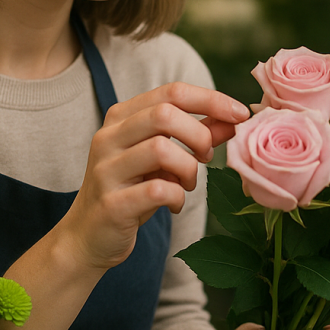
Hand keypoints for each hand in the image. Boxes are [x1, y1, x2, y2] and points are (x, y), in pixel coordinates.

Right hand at [62, 82, 249, 270]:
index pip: (171, 92)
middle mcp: (108, 137)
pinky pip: (158, 190)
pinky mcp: (111, 203)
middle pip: (164, 114)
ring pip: (160, 149)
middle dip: (199, 135)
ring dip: (188, 169)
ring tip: (187, 184)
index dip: (211, 99)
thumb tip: (234, 118)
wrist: (88, 237)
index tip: (241, 114)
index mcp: (121, 117)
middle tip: (206, 156)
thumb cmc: (131, 191)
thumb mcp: (162, 158)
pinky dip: (177, 197)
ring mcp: (106, 170)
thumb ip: (196, 135)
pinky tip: (174, 204)